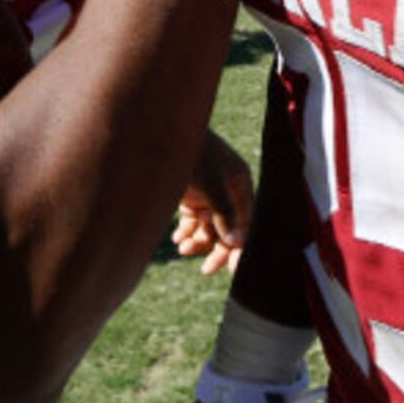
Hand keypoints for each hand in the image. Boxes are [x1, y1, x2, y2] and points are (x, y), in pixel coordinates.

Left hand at [173, 130, 253, 275]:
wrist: (158, 130)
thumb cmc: (189, 152)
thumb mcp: (210, 183)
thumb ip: (224, 213)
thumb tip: (236, 242)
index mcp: (239, 182)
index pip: (245, 221)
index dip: (240, 247)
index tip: (234, 271)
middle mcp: (226, 189)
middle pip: (228, 227)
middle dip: (217, 248)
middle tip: (206, 269)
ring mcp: (208, 191)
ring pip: (208, 226)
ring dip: (198, 240)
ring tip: (182, 248)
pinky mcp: (190, 194)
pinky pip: (193, 221)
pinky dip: (186, 232)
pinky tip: (177, 239)